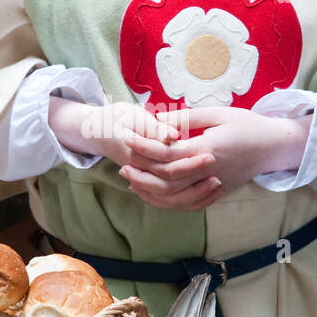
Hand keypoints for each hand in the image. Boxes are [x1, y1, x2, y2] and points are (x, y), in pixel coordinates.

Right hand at [47, 98, 221, 209]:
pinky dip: (187, 201)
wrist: (98, 132)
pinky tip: (207, 194)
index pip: (166, 163)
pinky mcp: (148, 185)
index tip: (212, 154)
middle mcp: (138, 171)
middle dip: (196, 179)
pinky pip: (167, 202)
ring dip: (194, 195)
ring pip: (168, 200)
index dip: (190, 161)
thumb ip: (153, 127)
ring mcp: (142, 181)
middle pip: (169, 185)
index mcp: (134, 153)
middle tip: (218, 171)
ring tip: (217, 184)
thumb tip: (172, 136)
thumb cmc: (118, 118)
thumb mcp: (132, 114)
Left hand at [120, 105, 310, 205]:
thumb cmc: (248, 125)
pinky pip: (187, 204)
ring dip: (150, 191)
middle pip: (166, 181)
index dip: (143, 146)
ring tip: (132, 180)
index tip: (127, 137)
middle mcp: (207, 172)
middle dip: (141, 173)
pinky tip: (153, 193)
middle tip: (122, 164)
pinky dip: (167, 202)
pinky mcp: (216, 192)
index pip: (166, 153)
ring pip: (174, 198)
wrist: (274, 146)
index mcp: (206, 149)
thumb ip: (186, 119)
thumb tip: (158, 121)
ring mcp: (212, 186)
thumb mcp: (217, 114)